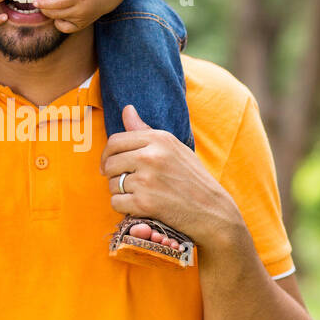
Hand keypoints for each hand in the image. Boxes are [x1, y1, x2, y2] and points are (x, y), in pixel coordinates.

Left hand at [35, 0, 119, 32]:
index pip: (57, 3)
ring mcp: (81, 20)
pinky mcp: (81, 25)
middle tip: (38, 4)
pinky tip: (59, 15)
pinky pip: (65, 28)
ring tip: (49, 7)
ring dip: (50, 15)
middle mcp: (80, 11)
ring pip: (59, 21)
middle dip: (44, 10)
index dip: (44, 4)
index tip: (35, 2)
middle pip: (55, 13)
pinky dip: (59, 23)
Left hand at [100, 104, 242, 249]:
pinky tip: (139, 207)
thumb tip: (126, 109)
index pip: (115, 141)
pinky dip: (123, 207)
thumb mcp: (174, 148)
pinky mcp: (144, 203)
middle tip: (126, 183)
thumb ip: (146, 131)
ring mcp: (147, 180)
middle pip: (110, 163)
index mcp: (159, 139)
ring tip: (138, 194)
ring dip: (120, 192)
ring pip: (112, 185)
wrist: (212, 210)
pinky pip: (116, 203)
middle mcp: (151, 156)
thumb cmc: (192, 178)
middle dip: (113, 175)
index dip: (107, 155)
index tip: (109, 165)